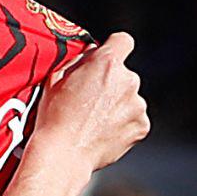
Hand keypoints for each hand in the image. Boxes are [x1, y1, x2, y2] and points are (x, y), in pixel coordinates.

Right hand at [29, 32, 148, 174]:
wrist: (63, 154)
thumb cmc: (55, 117)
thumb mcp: (56, 78)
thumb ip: (80, 60)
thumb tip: (91, 54)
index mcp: (107, 62)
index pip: (123, 41)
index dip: (115, 48)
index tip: (107, 59)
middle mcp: (128, 80)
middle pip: (124, 74)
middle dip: (111, 84)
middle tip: (91, 101)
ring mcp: (137, 104)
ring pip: (130, 98)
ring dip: (118, 105)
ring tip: (95, 121)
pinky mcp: (142, 125)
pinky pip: (135, 118)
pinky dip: (124, 124)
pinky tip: (104, 132)